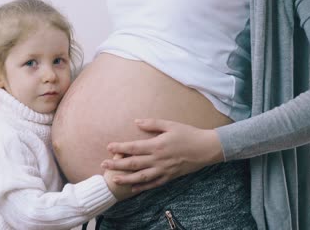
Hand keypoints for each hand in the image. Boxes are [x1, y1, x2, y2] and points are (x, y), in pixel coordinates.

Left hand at [100, 118, 223, 192]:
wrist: (206, 148)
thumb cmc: (188, 134)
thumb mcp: (170, 124)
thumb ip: (152, 124)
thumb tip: (136, 121)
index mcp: (157, 145)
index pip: (134, 147)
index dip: (120, 148)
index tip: (109, 147)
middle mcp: (158, 159)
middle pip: (133, 163)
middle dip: (117, 165)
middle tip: (103, 166)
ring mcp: (163, 170)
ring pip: (141, 177)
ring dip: (126, 178)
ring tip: (114, 179)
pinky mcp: (169, 176)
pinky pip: (153, 184)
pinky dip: (142, 187)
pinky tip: (133, 188)